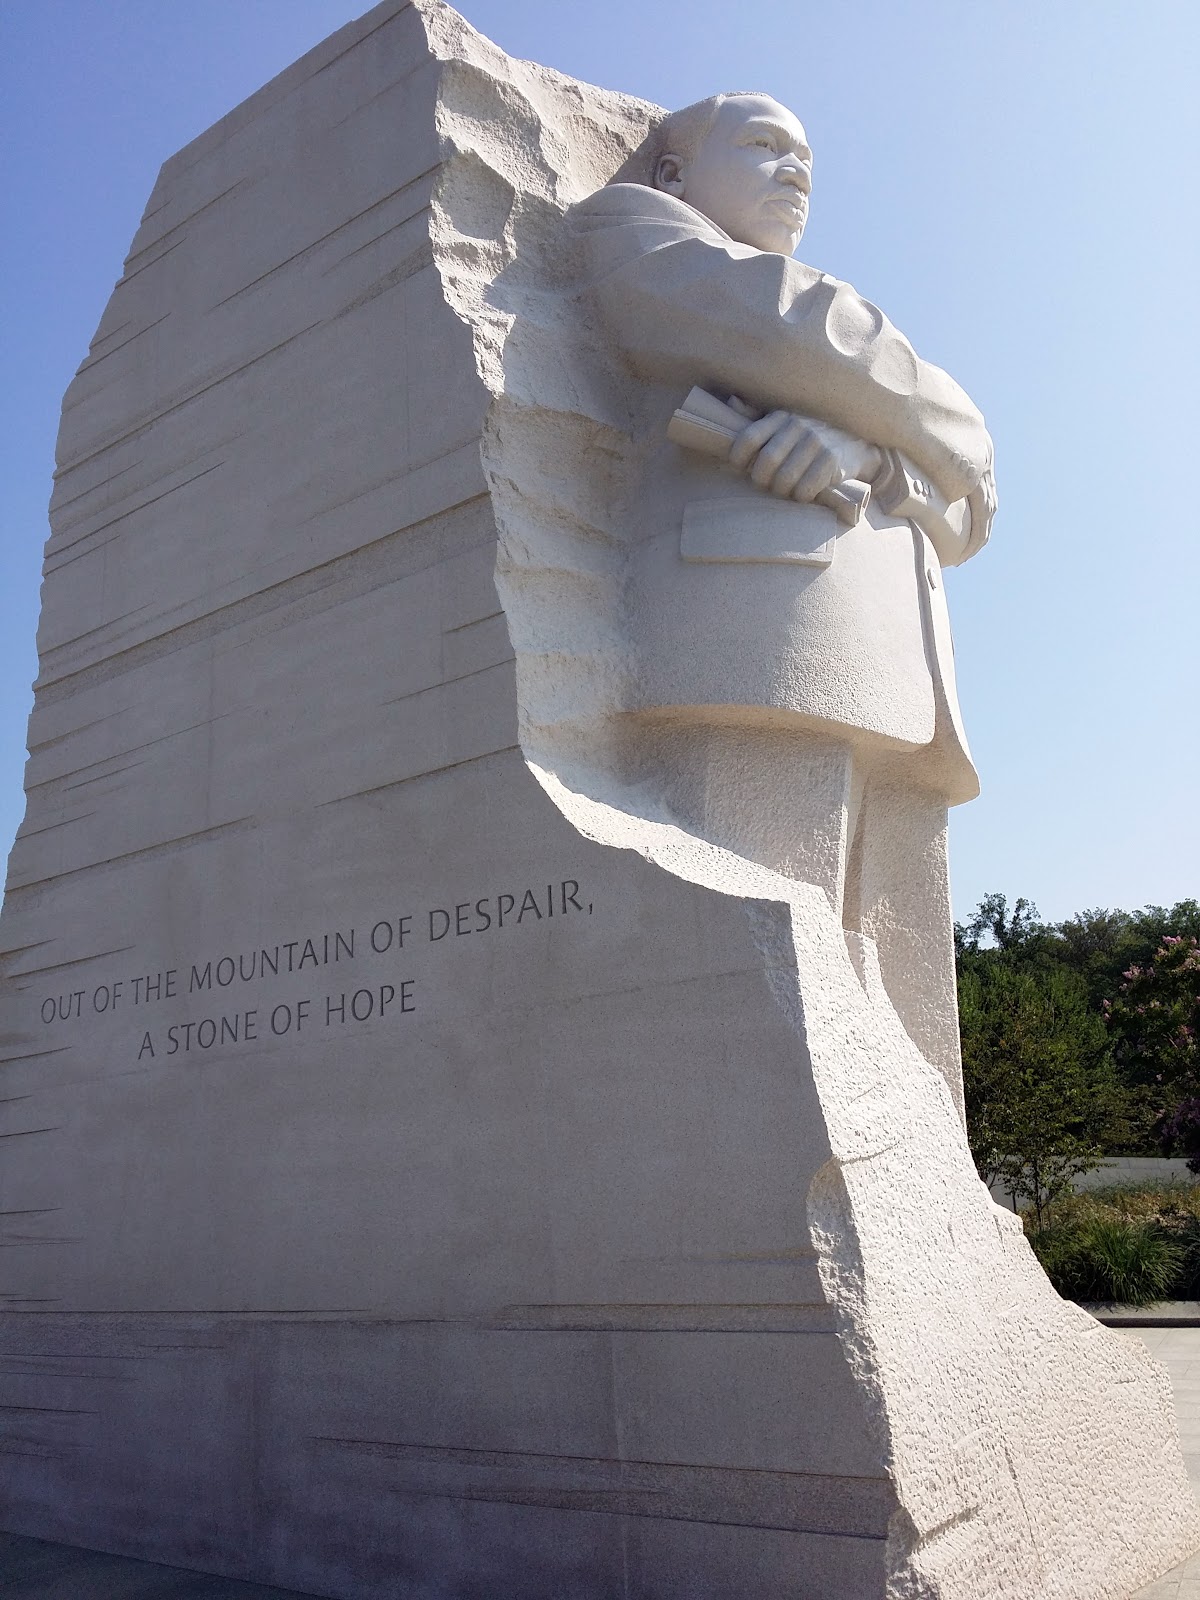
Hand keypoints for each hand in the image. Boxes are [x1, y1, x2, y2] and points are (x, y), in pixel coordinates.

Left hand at [728, 409, 881, 502]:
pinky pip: (805, 490)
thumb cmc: (810, 437)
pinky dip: (801, 497)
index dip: (738, 458)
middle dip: (761, 480)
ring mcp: (816, 443)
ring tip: (785, 488)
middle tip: (767, 483)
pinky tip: (804, 492)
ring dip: (781, 491)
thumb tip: (732, 400)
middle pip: (765, 463)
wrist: (855, 444)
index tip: (741, 467)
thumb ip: (756, 415)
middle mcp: (798, 426)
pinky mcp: (831, 461)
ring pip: (784, 480)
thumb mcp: (785, 421)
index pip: (748, 438)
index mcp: (781, 416)